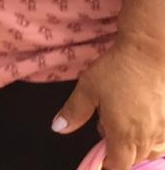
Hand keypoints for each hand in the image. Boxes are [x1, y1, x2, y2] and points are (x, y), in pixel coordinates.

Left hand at [54, 41, 164, 169]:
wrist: (148, 54)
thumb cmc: (117, 70)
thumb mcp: (87, 89)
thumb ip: (74, 112)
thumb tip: (59, 128)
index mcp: (124, 135)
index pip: (118, 165)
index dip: (107, 164)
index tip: (99, 157)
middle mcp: (147, 137)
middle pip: (133, 159)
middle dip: (118, 151)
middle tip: (105, 126)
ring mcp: (162, 130)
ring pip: (150, 150)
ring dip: (135, 145)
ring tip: (122, 121)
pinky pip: (162, 139)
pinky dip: (151, 137)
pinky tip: (141, 119)